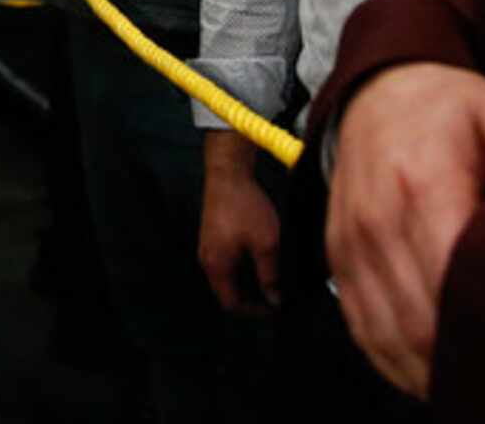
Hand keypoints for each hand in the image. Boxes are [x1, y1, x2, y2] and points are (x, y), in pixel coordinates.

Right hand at [198, 142, 282, 314]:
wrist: (228, 173)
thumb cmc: (244, 206)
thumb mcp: (266, 243)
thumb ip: (270, 275)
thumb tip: (275, 299)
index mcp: (216, 266)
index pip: (231, 304)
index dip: (254, 311)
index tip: (274, 307)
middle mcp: (208, 260)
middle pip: (228, 292)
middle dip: (252, 297)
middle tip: (276, 293)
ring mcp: (208, 247)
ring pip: (228, 277)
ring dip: (248, 281)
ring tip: (271, 276)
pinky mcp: (212, 236)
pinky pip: (227, 262)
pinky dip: (243, 267)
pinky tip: (260, 258)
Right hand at [327, 62, 484, 397]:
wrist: (374, 97)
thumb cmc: (440, 109)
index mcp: (420, 184)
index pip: (448, 273)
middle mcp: (376, 222)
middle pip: (421, 319)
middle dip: (467, 354)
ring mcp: (352, 248)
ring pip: (392, 337)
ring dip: (434, 368)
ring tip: (482, 380)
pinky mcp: (340, 265)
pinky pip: (365, 333)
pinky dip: (399, 363)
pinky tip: (435, 373)